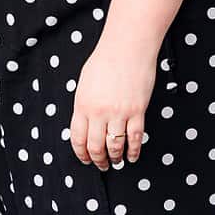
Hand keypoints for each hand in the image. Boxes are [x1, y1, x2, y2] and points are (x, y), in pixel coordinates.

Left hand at [69, 33, 155, 169]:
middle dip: (98, 160)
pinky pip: (135, 138)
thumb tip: (87, 124)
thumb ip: (85, 105)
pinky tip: (132, 156)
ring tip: (116, 162)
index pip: (77, 137)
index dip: (81, 152)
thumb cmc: (104, 62)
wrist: (126, 49)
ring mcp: (118, 113)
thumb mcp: (85, 83)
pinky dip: (134, 151)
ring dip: (115, 158)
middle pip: (96, 146)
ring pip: (115, 146)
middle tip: (101, 165)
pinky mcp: (137, 112)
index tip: (85, 159)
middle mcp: (98, 112)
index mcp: (82, 104)